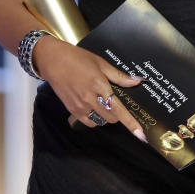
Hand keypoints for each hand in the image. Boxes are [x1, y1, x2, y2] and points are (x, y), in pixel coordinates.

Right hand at [33, 38, 147, 140]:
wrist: (53, 60)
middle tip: (115, 101)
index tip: (141, 135)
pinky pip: (89, 122)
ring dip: (106, 116)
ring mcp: (80, 106)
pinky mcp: (72, 110)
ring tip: (102, 102)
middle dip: (118, 113)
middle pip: (112, 118)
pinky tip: (93, 106)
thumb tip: (137, 81)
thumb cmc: (77, 58)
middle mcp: (90, 98)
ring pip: (101, 121)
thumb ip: (119, 76)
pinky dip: (95, 118)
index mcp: (99, 85)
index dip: (130, 123)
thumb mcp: (101, 63)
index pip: (119, 109)